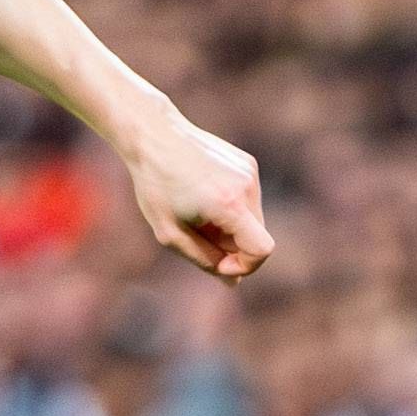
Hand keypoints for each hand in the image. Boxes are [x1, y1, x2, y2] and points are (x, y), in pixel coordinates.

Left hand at [124, 110, 273, 281]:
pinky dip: (231, 207)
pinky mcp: (248, 163)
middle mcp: (246, 186)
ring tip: (196, 211)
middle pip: (256, 236)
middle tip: (196, 234)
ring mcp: (250, 172)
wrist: (154, 135)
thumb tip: (232, 281)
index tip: (219, 263)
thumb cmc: (155, 185)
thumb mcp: (171, 233)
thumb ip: (204, 260)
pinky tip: (202, 194)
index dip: (244, 266)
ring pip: (253, 219)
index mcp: (228, 205)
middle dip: (232, 246)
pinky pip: (248, 199)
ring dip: (230, 226)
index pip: (262, 250)